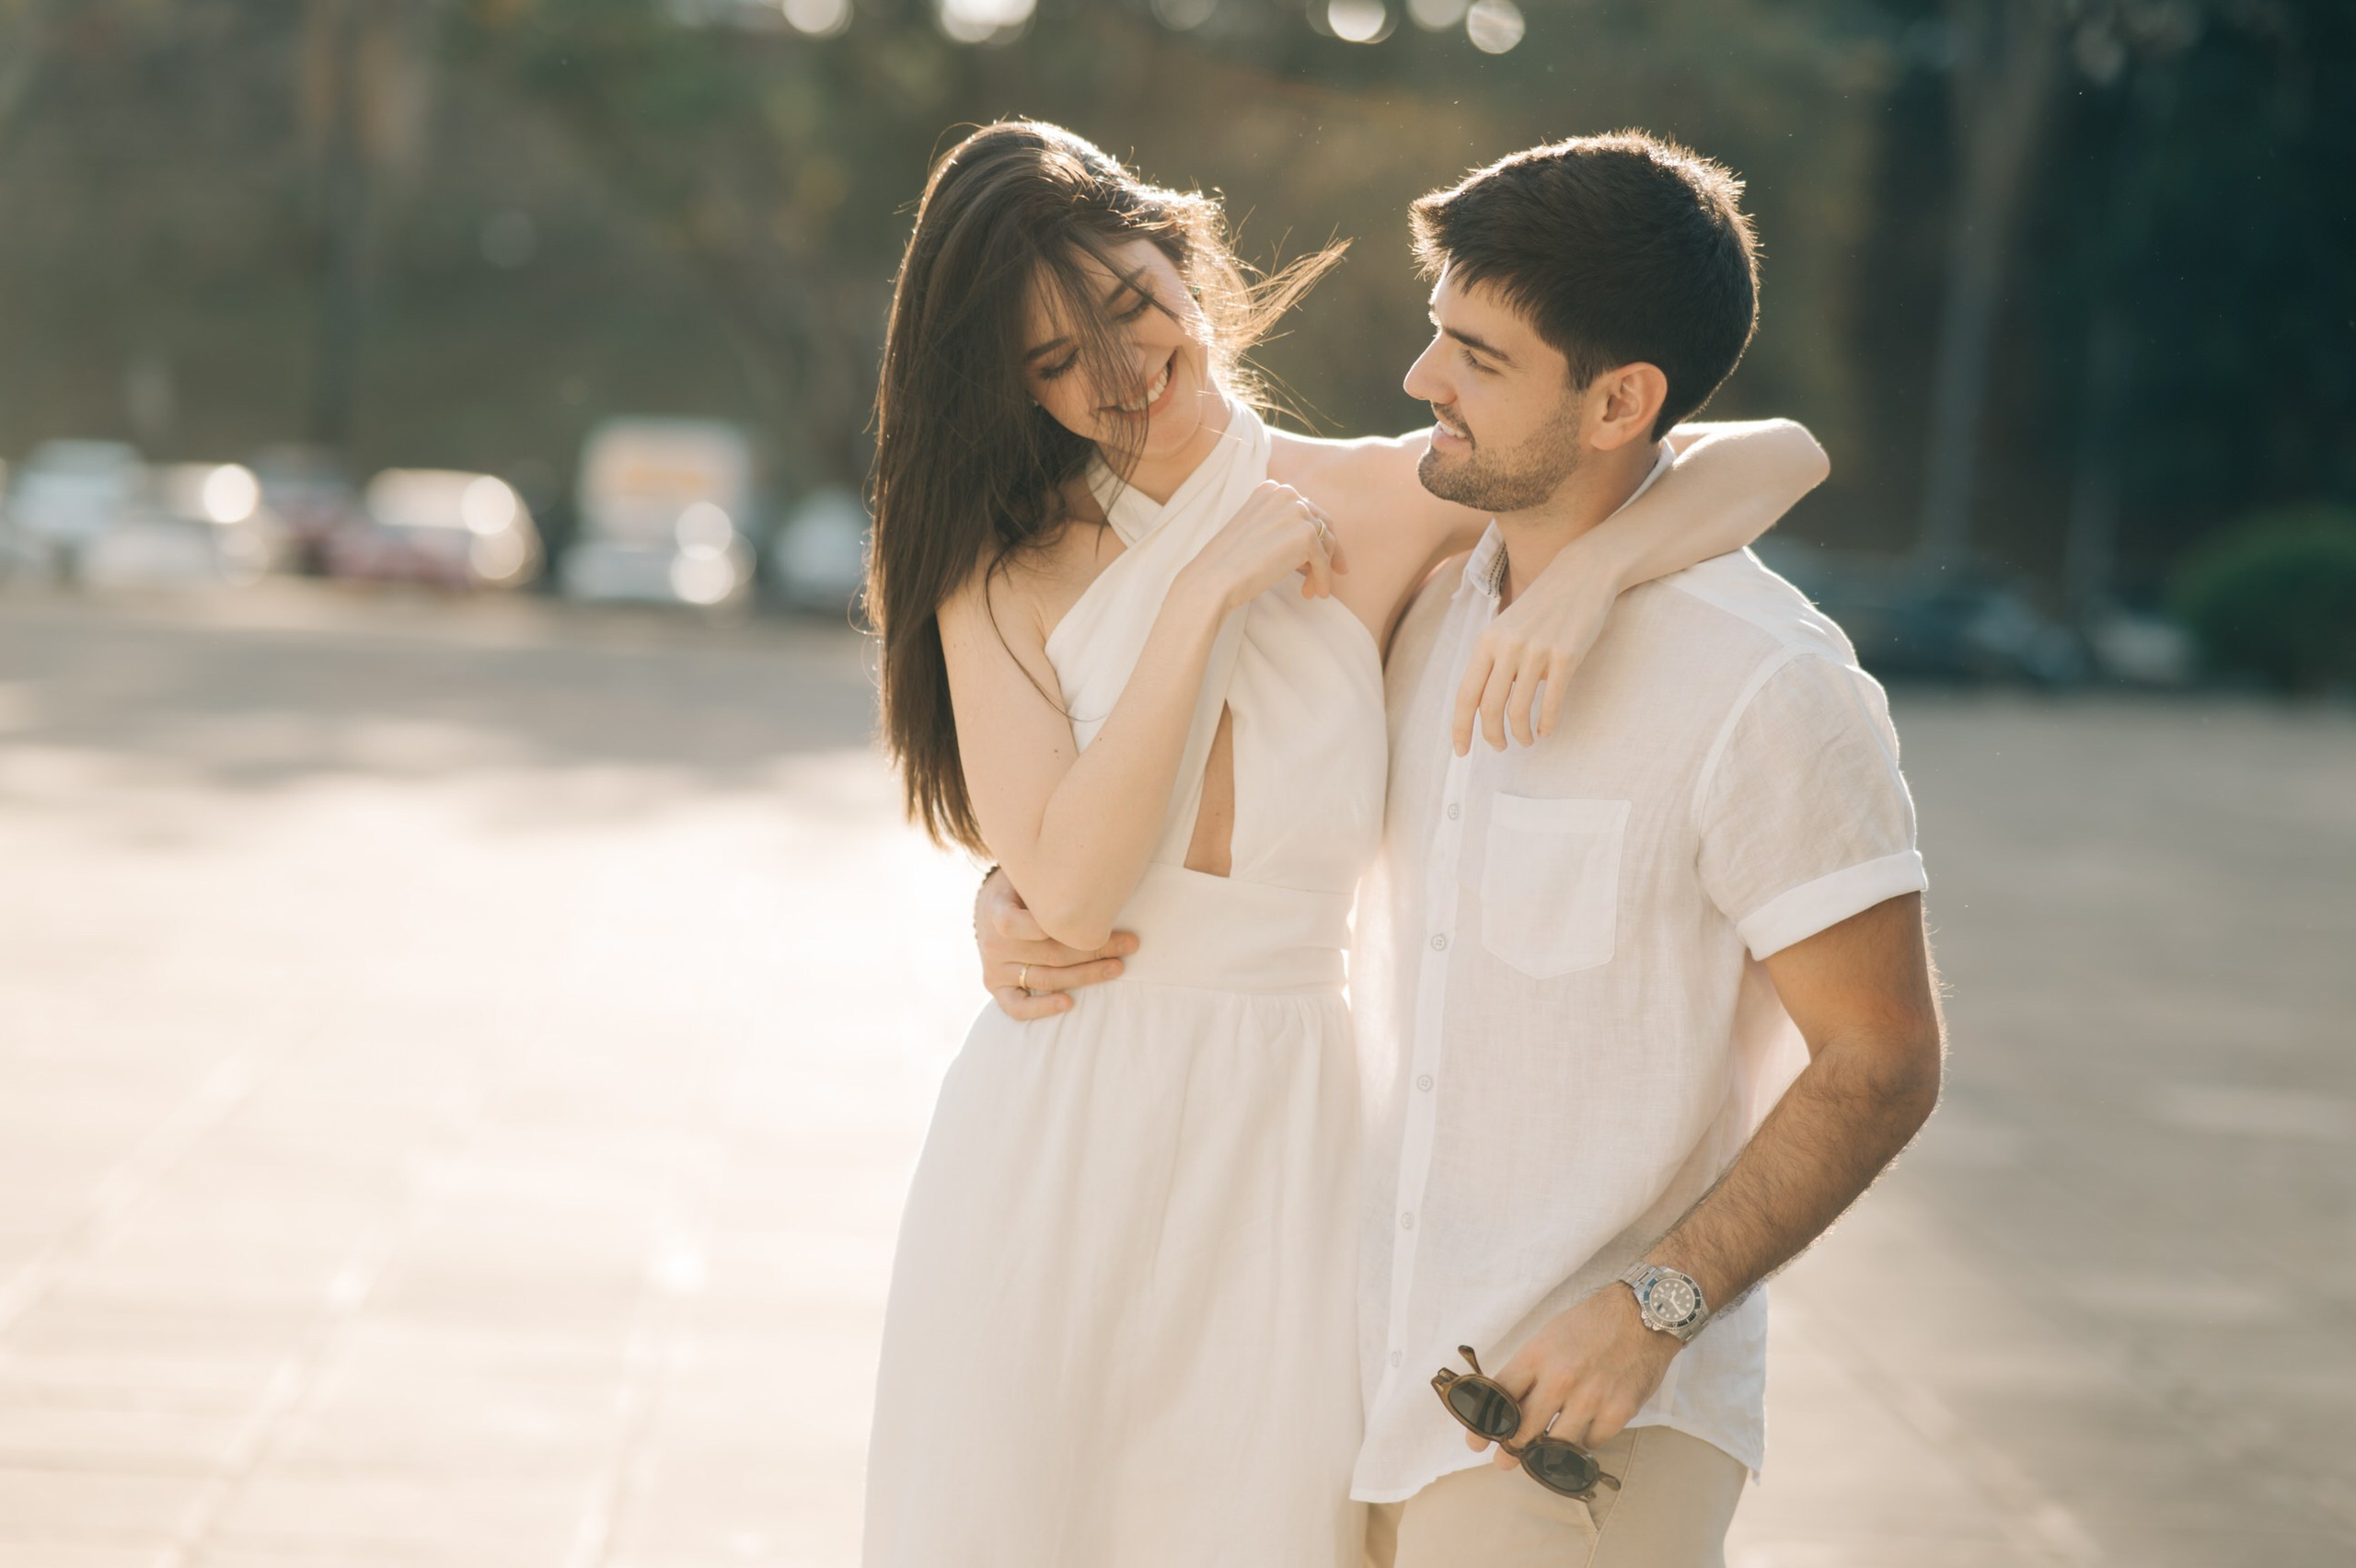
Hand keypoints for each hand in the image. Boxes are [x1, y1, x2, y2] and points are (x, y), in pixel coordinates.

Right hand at [976, 868, 1135, 1020]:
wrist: (995, 904)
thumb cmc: (1023, 885)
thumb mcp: (1027, 872)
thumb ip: (1046, 877)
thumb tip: (1094, 874)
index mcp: (996, 909)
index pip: (1012, 922)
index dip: (1043, 925)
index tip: (1082, 921)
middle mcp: (993, 943)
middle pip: (1048, 952)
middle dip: (1093, 948)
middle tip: (1129, 944)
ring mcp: (995, 968)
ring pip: (1045, 978)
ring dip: (1086, 975)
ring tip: (1117, 967)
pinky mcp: (997, 987)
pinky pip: (1017, 1007)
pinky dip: (1042, 1008)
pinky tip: (1069, 1003)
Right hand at [1177, 480, 1347, 615]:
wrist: (1215, 577)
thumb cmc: (1229, 562)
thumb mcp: (1255, 530)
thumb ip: (1281, 525)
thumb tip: (1314, 540)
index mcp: (1271, 489)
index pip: (1306, 509)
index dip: (1316, 533)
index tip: (1320, 553)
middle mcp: (1286, 493)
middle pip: (1323, 522)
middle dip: (1329, 549)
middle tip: (1336, 571)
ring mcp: (1297, 511)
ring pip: (1326, 541)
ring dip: (1322, 568)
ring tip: (1312, 590)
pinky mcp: (1305, 534)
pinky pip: (1323, 560)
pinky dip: (1323, 578)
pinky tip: (1316, 593)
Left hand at [1452, 549, 1615, 754]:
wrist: (1580, 576)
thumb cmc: (1542, 607)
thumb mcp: (1506, 628)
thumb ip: (1493, 661)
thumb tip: (1484, 705)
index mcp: (1486, 641)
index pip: (1465, 694)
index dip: (1460, 728)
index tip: (1461, 751)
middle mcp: (1507, 647)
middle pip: (1489, 708)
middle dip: (1492, 736)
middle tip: (1499, 748)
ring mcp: (1536, 652)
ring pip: (1519, 710)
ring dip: (1521, 734)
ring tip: (1525, 740)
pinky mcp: (1566, 657)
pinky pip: (1551, 703)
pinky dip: (1546, 724)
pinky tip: (1546, 731)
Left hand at [1466, 1285, 1678, 1465]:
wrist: (1643, 1315)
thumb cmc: (1590, 1325)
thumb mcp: (1549, 1337)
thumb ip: (1528, 1371)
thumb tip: (1506, 1406)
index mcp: (1537, 1355)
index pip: (1500, 1396)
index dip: (1483, 1425)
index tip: (1475, 1442)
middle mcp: (1560, 1378)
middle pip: (1523, 1430)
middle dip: (1510, 1451)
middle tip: (1505, 1461)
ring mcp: (1590, 1397)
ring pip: (1557, 1444)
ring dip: (1549, 1451)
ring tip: (1545, 1451)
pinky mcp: (1618, 1411)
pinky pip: (1591, 1443)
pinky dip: (1585, 1439)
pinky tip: (1585, 1427)